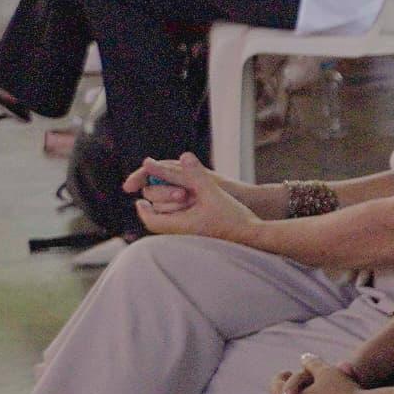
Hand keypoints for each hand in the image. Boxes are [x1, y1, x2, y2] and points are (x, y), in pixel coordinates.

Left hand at [128, 152, 260, 242]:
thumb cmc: (233, 217)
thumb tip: (184, 155)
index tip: (140, 200)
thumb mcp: (213, 192)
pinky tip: (184, 210)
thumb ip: (196, 174)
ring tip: (163, 202)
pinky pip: (180, 228)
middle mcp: (183, 234)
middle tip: (148, 199)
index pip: (151, 220)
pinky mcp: (200, 237)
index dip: (143, 209)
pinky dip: (176, 218)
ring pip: (169, 226)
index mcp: (180, 225)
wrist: (253, 236)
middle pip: (158, 223)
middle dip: (152, 210)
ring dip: (165, 213)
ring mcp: (191, 237)